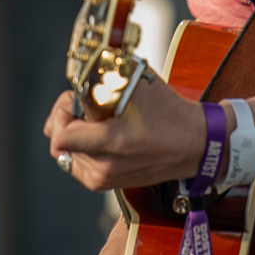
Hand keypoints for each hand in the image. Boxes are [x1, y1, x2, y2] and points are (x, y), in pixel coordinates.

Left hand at [43, 81, 215, 191]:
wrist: (195, 145)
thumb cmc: (169, 112)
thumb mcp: (139, 84)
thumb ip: (106, 76)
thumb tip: (81, 69)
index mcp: (113, 142)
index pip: (60, 136)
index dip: (60, 113)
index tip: (73, 100)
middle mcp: (106, 167)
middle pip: (59, 145)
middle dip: (65, 120)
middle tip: (83, 106)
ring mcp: (106, 179)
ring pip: (65, 155)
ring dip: (73, 135)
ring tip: (95, 121)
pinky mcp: (108, 184)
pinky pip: (77, 165)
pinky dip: (81, 148)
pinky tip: (99, 134)